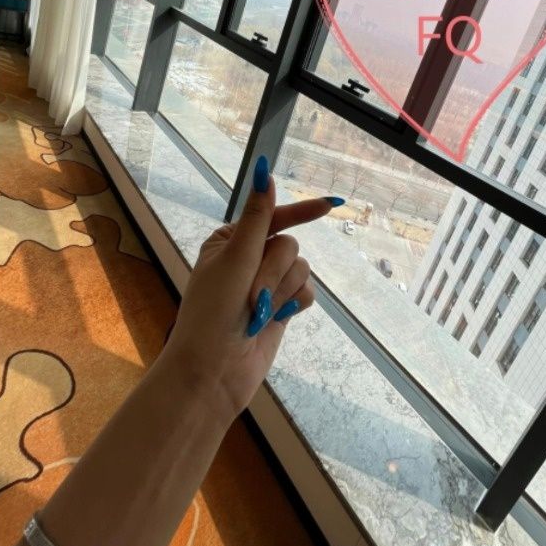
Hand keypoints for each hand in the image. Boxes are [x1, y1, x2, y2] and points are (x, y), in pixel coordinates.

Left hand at [164, 156, 342, 419]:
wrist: (215, 371)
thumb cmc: (214, 312)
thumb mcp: (235, 259)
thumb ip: (258, 218)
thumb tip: (265, 173)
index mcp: (231, 240)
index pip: (273, 217)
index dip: (301, 211)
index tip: (331, 204)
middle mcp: (249, 259)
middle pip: (289, 246)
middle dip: (274, 271)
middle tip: (251, 295)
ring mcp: (266, 284)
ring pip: (300, 269)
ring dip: (282, 291)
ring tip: (258, 313)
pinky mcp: (281, 307)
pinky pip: (306, 291)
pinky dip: (293, 305)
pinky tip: (275, 320)